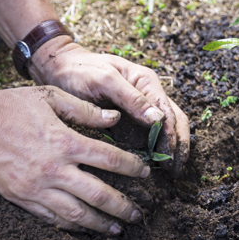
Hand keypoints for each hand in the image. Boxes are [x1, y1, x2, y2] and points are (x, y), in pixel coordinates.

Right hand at [0, 85, 149, 233]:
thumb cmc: (8, 106)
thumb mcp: (49, 97)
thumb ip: (85, 110)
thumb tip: (114, 119)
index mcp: (65, 142)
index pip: (110, 160)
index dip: (132, 168)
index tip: (146, 174)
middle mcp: (54, 169)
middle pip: (98, 194)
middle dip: (122, 206)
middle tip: (138, 214)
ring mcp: (36, 187)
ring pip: (76, 213)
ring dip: (100, 223)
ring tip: (117, 229)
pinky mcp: (20, 198)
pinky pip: (51, 217)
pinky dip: (71, 225)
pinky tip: (84, 227)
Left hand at [31, 38, 190, 174]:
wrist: (59, 68)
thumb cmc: (80, 70)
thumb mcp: (104, 80)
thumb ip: (131, 98)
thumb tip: (158, 120)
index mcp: (146, 82)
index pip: (169, 113)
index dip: (172, 137)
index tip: (168, 158)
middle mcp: (148, 94)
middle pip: (175, 121)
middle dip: (179, 146)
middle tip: (175, 169)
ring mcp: (140, 107)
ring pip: (166, 129)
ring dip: (172, 149)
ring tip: (171, 171)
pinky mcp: (129, 119)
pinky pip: (149, 135)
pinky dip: (157, 149)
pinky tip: (156, 165)